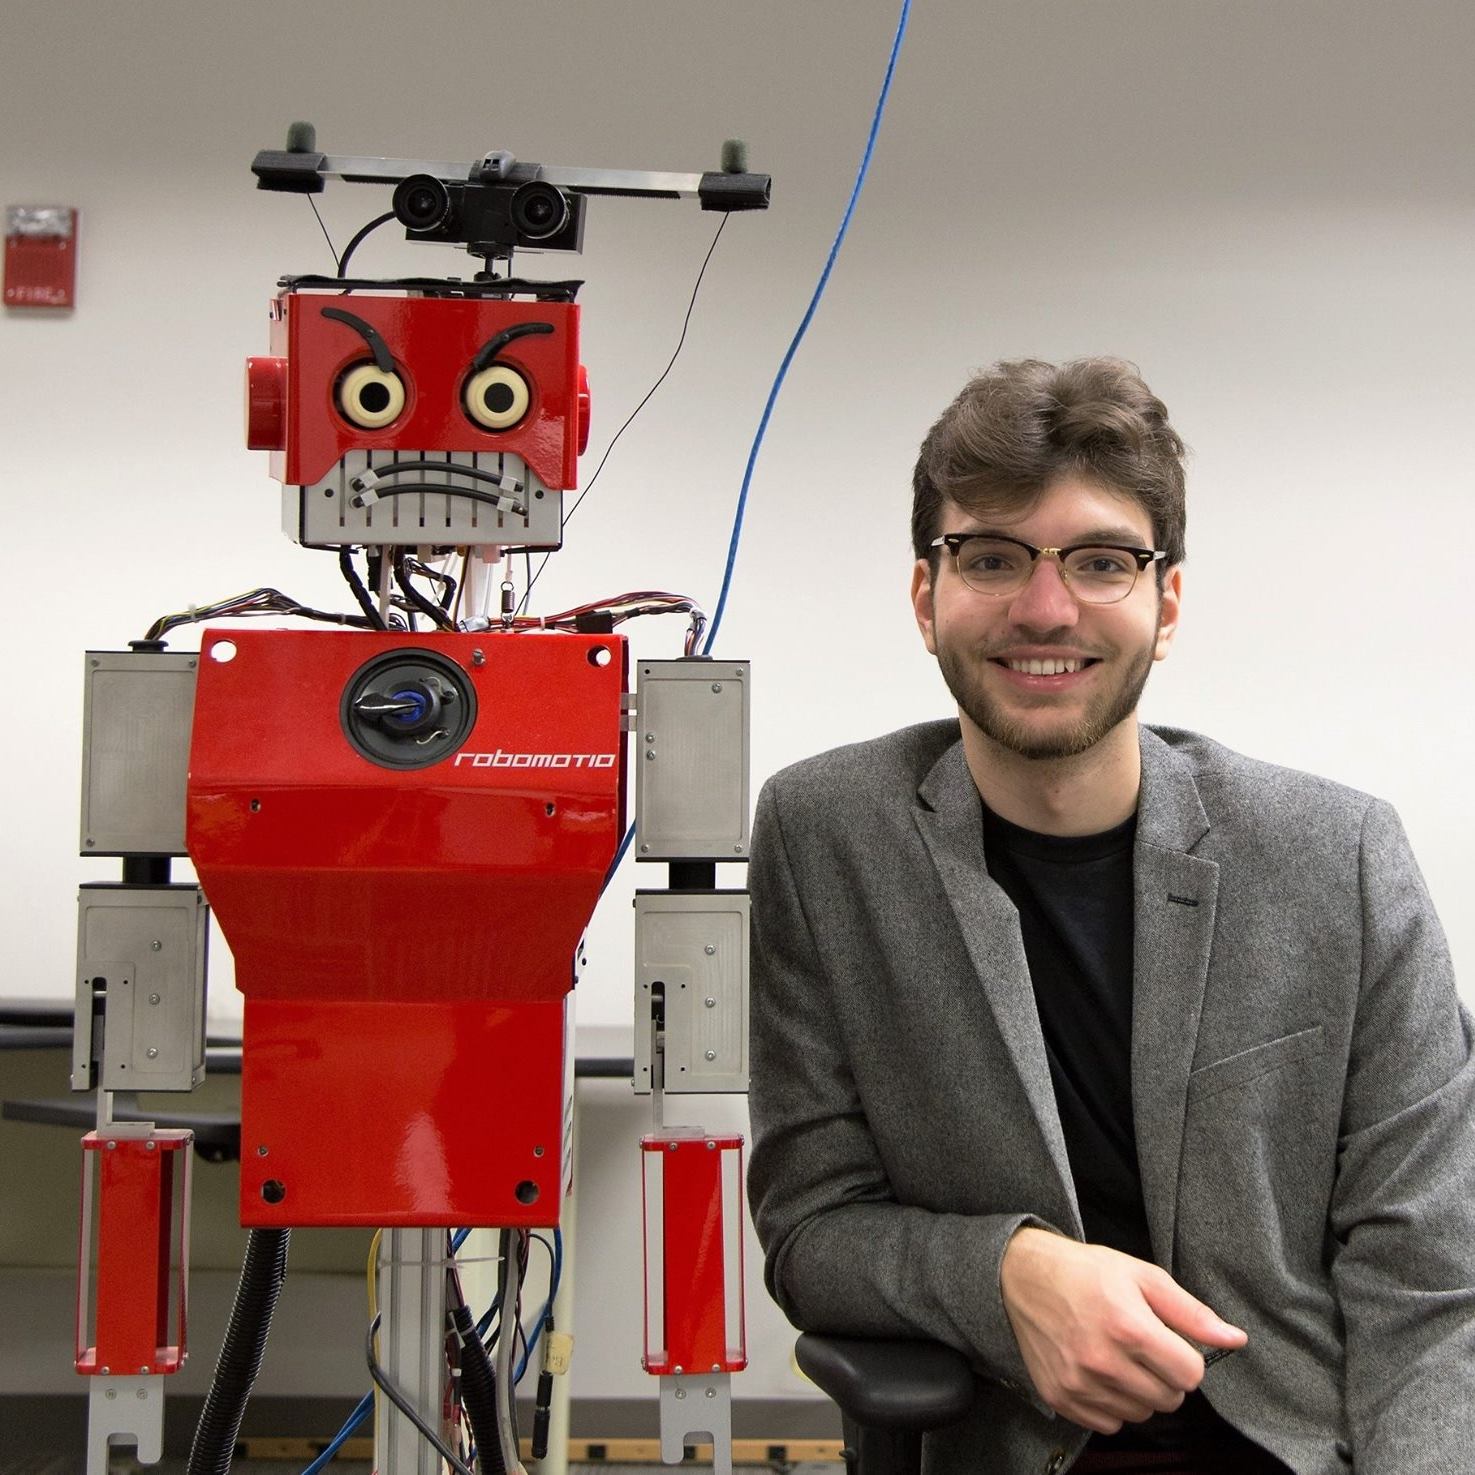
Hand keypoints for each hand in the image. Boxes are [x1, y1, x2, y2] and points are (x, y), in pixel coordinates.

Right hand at [999, 1228, 1245, 1433]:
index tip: (1168, 1340)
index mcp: (1128, 1326)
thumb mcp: (1142, 1276)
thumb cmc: (1086, 1272)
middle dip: (1164, 1374)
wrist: (1021, 1276)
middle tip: (1141, 1345)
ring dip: (1139, 1390)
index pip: (1191, 1374)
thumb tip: (1235, 1339)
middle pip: (1169, 1398)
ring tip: (1118, 1356)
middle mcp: (1102, 1360)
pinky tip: (1099, 1371)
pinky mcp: (1060, 1397)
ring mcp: (1079, 1383)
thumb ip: (1191, 1312)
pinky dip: (1112, 1403)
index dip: (1186, 1356)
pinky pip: (1110, 1423)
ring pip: (1142, 1414)